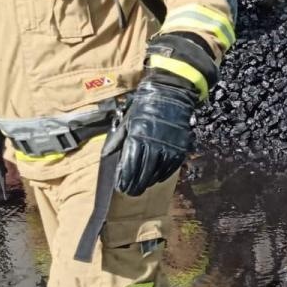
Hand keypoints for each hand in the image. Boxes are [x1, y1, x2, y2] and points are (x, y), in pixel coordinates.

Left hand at [115, 76, 197, 196]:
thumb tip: (106, 155)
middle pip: (143, 171)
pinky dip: (163, 175)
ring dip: (149, 181)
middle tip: (130, 192)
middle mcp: (153, 144)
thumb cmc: (145, 106)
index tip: (121, 186)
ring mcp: (169, 146)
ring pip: (157, 171)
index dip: (124, 178)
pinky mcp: (180, 147)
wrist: (170, 94)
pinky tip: (157, 179)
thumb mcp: (127, 120)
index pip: (129, 164)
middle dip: (135, 184)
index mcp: (137, 137)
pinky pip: (171, 167)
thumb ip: (118, 139)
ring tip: (142, 186)